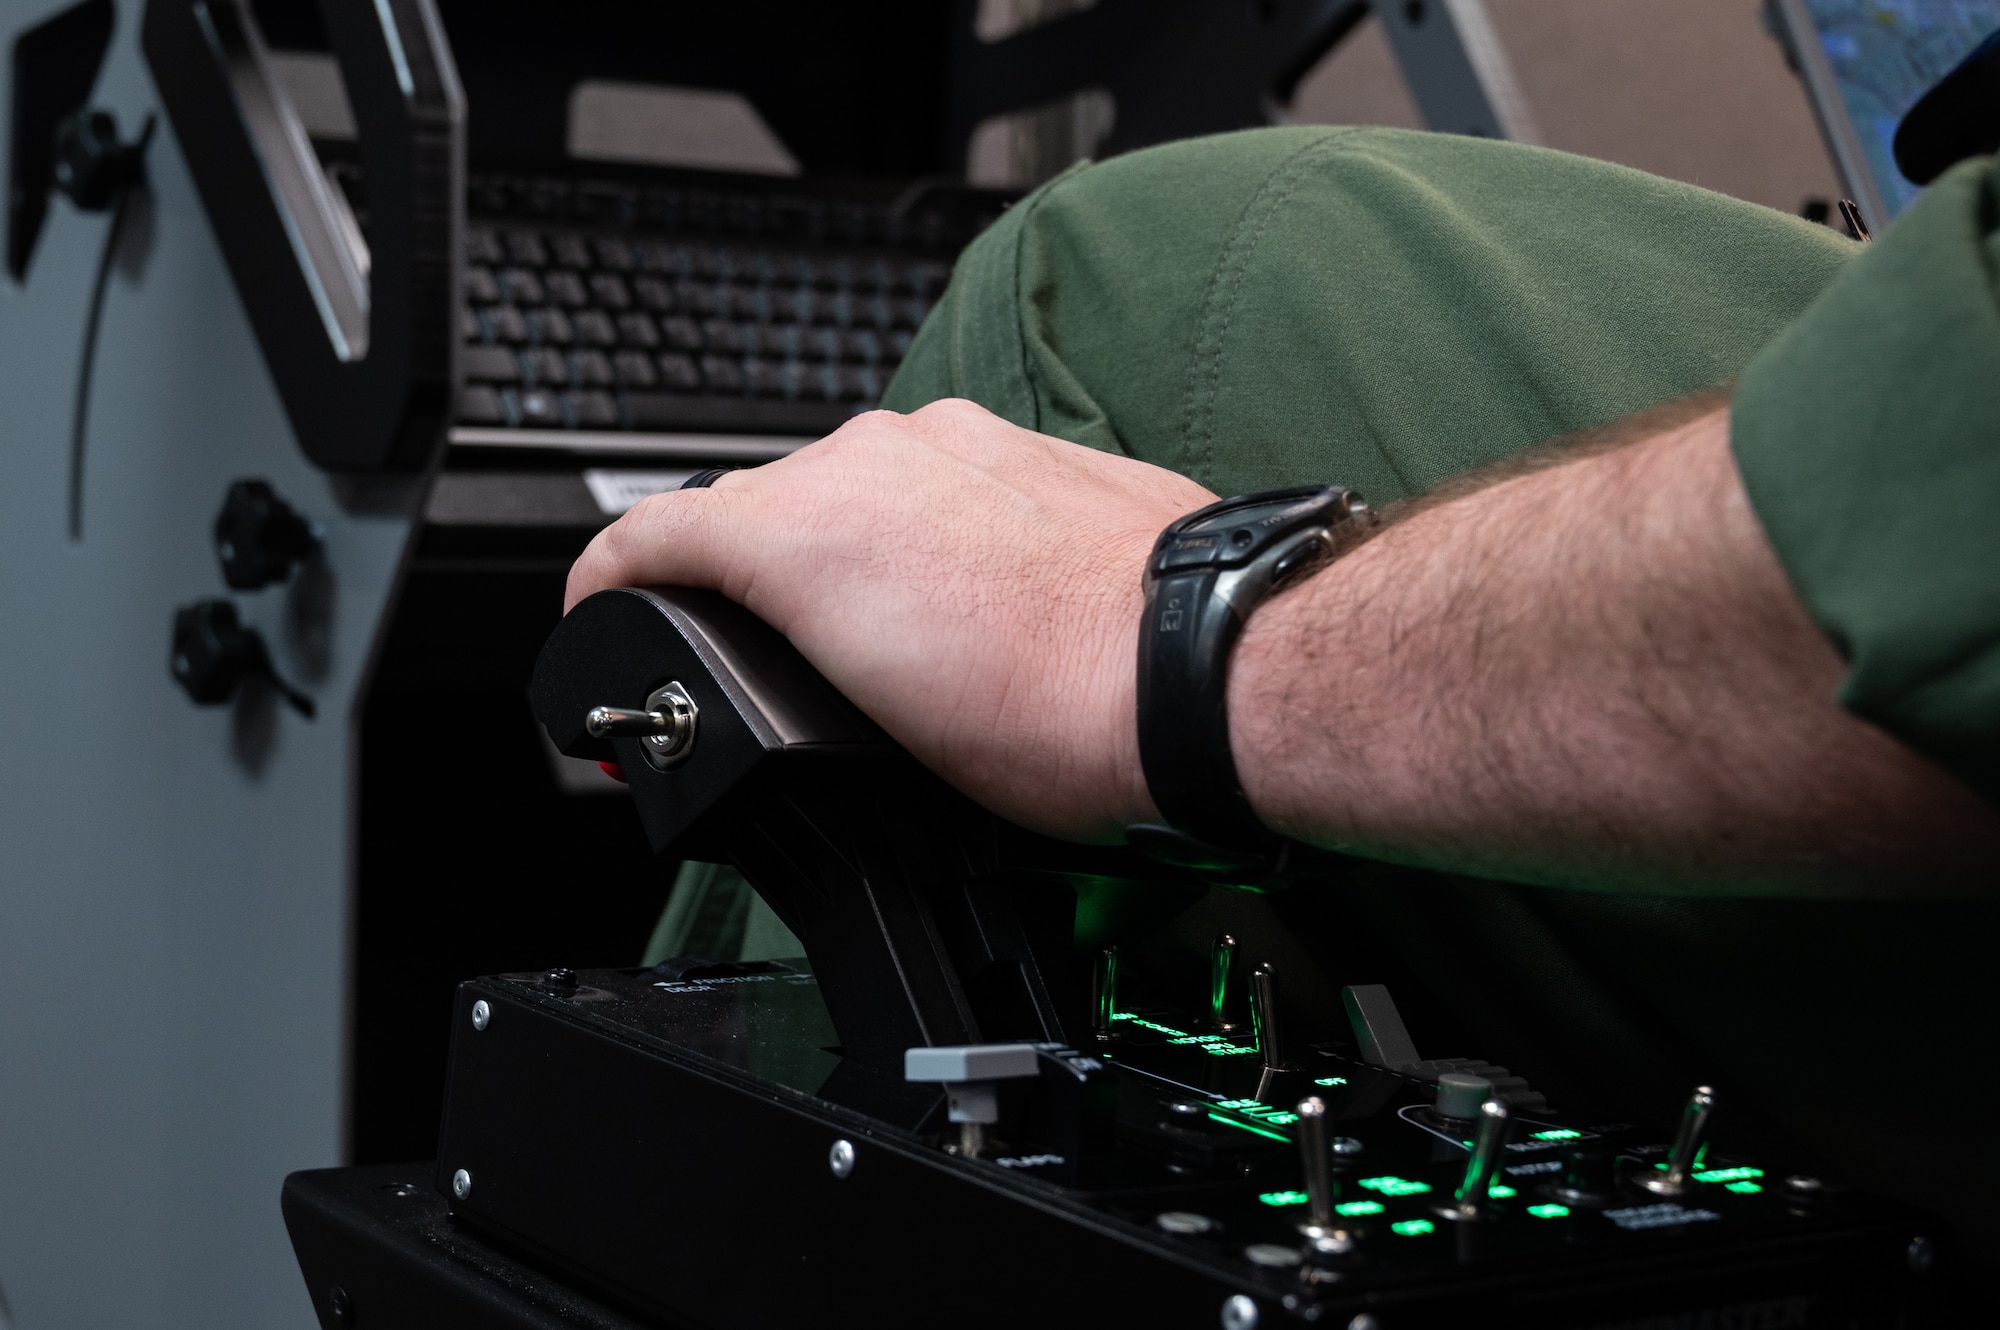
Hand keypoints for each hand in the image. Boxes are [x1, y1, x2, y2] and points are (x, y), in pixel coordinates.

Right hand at [566, 398, 1217, 840]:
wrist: (1203, 674)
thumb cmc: (1059, 719)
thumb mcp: (872, 737)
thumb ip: (787, 670)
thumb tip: (770, 680)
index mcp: (806, 527)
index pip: (653, 531)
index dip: (604, 581)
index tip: (598, 609)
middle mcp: (873, 458)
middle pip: (758, 509)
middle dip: (739, 582)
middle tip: (747, 657)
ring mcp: (957, 441)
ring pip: (853, 489)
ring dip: (839, 554)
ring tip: (871, 646)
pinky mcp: (1028, 447)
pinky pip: (936, 480)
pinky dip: (920, 531)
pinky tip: (958, 602)